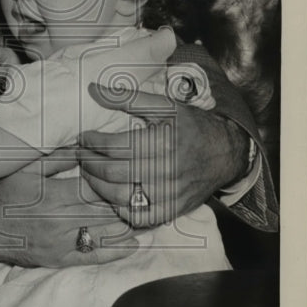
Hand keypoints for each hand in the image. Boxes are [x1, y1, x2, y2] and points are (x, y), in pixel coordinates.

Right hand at [0, 169, 140, 270]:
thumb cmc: (3, 194)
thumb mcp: (26, 168)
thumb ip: (58, 158)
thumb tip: (86, 146)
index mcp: (53, 195)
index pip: (96, 188)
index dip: (115, 181)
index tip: (130, 174)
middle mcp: (59, 222)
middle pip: (105, 211)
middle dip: (126, 201)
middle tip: (144, 192)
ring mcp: (61, 244)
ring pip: (105, 234)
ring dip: (127, 224)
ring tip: (144, 212)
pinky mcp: (59, 260)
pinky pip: (94, 257)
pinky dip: (116, 250)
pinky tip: (133, 242)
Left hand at [78, 84, 246, 227]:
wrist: (225, 152)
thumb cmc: (191, 125)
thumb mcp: (164, 105)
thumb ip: (127, 98)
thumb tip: (92, 90)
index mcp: (163, 142)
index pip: (114, 146)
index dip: (92, 142)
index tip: (83, 137)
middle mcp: (166, 170)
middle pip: (112, 172)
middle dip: (89, 163)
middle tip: (80, 155)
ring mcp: (169, 193)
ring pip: (120, 196)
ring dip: (97, 186)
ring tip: (89, 173)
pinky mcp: (172, 209)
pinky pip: (138, 216)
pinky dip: (119, 207)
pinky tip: (111, 194)